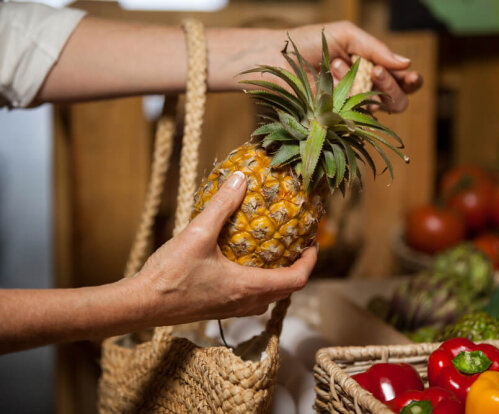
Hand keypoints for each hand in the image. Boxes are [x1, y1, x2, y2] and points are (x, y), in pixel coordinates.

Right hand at [134, 172, 316, 324]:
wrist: (142, 304)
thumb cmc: (170, 274)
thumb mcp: (198, 234)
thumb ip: (222, 206)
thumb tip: (241, 179)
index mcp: (248, 286)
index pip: (295, 280)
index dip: (310, 263)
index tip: (312, 245)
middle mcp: (244, 302)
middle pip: (285, 291)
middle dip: (296, 269)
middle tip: (296, 247)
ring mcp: (231, 310)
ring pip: (268, 299)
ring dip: (278, 280)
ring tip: (274, 256)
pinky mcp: (218, 311)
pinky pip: (251, 301)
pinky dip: (259, 286)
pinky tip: (243, 268)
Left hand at [287, 21, 422, 112]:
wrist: (278, 56)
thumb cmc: (310, 42)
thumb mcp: (347, 36)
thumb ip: (376, 48)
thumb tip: (406, 64)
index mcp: (374, 69)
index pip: (403, 81)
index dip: (411, 81)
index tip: (409, 75)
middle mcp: (366, 90)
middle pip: (397, 100)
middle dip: (390, 86)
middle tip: (373, 71)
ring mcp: (351, 107)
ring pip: (377, 111)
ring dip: (363, 88)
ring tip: (339, 66)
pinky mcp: (335, 119)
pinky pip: (352, 116)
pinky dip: (342, 94)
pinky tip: (328, 76)